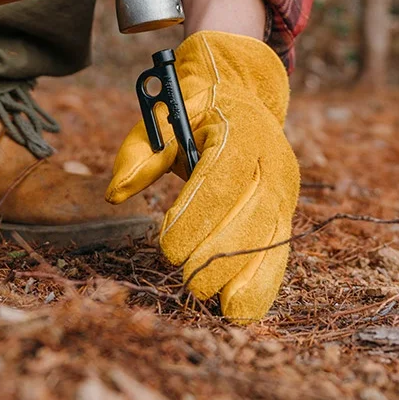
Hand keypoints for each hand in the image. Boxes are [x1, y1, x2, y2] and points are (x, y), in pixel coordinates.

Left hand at [107, 31, 299, 321]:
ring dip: (249, 275)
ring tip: (224, 308)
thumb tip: (114, 193)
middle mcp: (270, 158)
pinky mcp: (284, 207)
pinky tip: (244, 309)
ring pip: (271, 235)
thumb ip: (141, 151)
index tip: (169, 248)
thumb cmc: (196, 106)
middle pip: (251, 211)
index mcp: (239, 129)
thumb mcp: (165, 114)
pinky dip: (264, 280)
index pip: (221, 176)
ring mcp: (282, 185)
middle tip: (189, 283)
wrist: (241, 91)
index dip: (198, 215)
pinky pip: (277, 246)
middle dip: (221, 252)